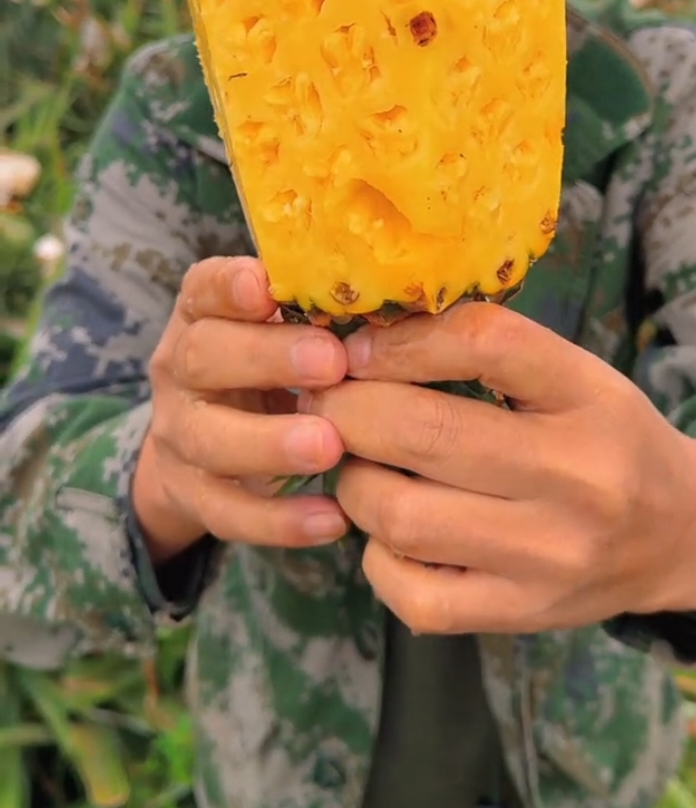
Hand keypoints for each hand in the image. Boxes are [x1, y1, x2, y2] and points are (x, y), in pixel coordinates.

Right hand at [132, 257, 349, 563]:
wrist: (208, 450)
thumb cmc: (274, 368)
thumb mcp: (284, 331)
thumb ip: (323, 314)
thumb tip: (403, 296)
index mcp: (203, 316)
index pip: (204, 289)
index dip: (230, 287)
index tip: (267, 288)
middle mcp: (181, 370)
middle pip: (203, 357)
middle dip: (267, 359)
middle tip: (331, 365)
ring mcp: (180, 436)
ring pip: (209, 439)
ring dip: (269, 443)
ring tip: (329, 447)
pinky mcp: (192, 497)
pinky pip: (229, 512)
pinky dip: (280, 520)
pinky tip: (333, 519)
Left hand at [302, 303, 695, 634]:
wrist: (681, 535)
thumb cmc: (606, 437)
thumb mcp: (574, 374)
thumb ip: (486, 350)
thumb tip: (362, 335)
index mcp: (589, 396)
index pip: (484, 343)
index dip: (399, 340)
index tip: (356, 348)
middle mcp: (576, 478)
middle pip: (423, 432)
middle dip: (347, 410)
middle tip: (325, 401)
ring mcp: (548, 555)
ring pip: (401, 516)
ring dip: (354, 482)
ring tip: (357, 463)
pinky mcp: (522, 612)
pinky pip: (412, 593)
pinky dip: (378, 557)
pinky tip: (390, 531)